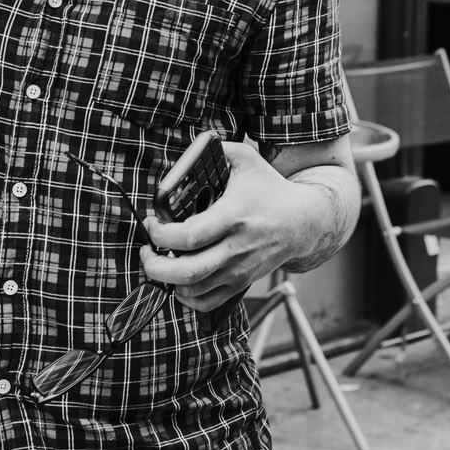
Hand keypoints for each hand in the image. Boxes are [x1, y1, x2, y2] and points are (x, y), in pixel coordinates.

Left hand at [137, 140, 330, 311]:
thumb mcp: (248, 160)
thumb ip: (218, 148)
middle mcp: (236, 248)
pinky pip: (205, 302)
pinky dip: (185, 297)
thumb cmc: (270, 189)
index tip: (151, 222)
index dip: (160, 233)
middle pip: (186, 271)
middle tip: (146, 251)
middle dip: (154, 265)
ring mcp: (239, 270)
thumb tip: (189, 147)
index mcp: (233, 217)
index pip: (188, 236)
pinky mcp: (241, 283)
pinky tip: (177, 281)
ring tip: (158, 262)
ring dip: (166, 280)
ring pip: (192, 290)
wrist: (303, 222)